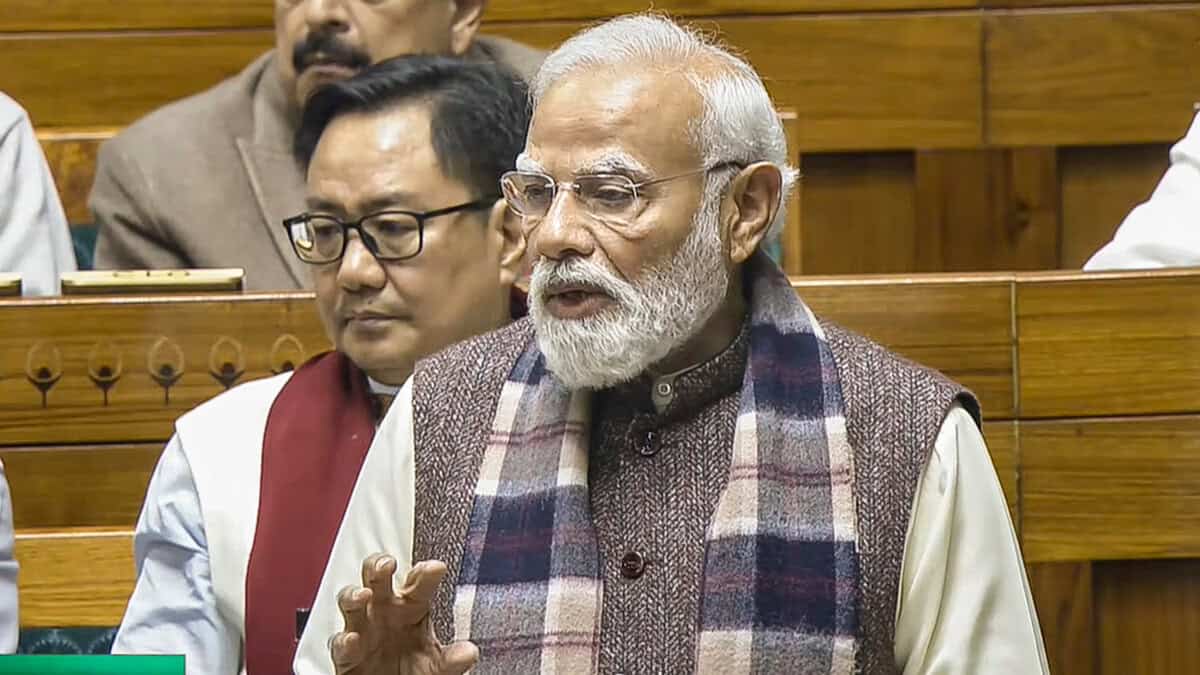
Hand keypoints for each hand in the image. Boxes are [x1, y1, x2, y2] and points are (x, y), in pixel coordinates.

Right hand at [330, 554, 478, 674]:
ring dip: (354, 595)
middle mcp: (384, 611)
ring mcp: (363, 630)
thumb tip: (469, 652)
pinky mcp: (346, 655)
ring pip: (351, 603)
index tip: (436, 568)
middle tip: (387, 564)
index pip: (418, 583)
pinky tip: (352, 639)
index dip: (425, 573)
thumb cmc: (413, 669)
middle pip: (377, 578)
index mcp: (411, 606)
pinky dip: (344, 641)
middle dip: (379, 565)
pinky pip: (340, 644)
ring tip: (363, 595)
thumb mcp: (437, 665)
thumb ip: (451, 659)